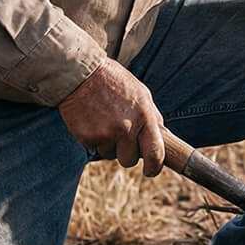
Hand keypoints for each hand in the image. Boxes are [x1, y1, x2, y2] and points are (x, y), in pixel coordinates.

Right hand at [58, 60, 165, 176]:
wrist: (82, 73)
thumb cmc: (113, 82)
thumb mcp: (141, 94)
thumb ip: (151, 117)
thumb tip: (162, 138)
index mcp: (144, 115)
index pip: (155, 152)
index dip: (154, 167)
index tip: (150, 171)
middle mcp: (127, 127)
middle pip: (129, 160)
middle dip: (125, 153)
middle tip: (119, 136)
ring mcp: (106, 133)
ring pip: (110, 155)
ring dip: (108, 144)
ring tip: (103, 120)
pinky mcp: (88, 137)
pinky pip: (94, 148)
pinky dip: (93, 139)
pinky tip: (92, 120)